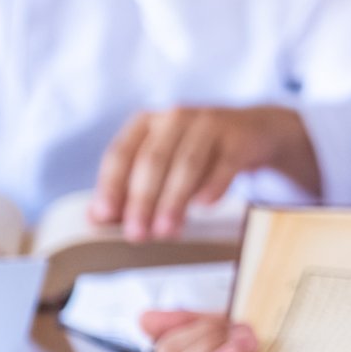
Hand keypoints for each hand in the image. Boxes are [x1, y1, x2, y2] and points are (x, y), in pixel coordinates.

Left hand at [91, 105, 320, 239]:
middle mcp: (175, 118)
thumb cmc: (199, 152)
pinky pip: (224, 164)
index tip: (105, 216)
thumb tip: (96, 218)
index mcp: (147, 122)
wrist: (254, 131)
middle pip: (152, 160)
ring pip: (186, 163)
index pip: (120, 153)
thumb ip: (130, 186)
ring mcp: (209, 124)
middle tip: (137, 233)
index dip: (111, 186)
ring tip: (166, 230)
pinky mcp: (239, 138)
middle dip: (142, 200)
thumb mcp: (162, 161)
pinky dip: (213, 186)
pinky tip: (204, 206)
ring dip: (174, 200)